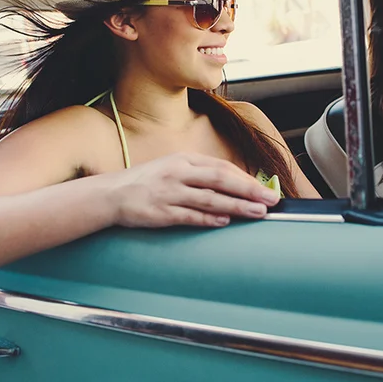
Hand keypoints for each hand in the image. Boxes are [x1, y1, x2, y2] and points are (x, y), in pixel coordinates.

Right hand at [103, 153, 281, 228]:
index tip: (266, 188)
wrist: (111, 194)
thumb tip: (234, 185)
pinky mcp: (161, 212)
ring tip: (257, 212)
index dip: (246, 178)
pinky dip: (209, 218)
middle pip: (221, 179)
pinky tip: (225, 221)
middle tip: (271, 199)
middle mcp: (178, 173)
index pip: (222, 167)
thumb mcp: (173, 168)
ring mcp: (169, 192)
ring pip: (210, 198)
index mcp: (184, 160)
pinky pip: (190, 215)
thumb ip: (200, 175)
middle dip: (249, 190)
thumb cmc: (147, 182)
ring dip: (237, 206)